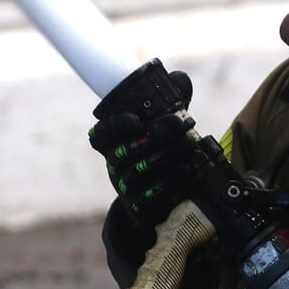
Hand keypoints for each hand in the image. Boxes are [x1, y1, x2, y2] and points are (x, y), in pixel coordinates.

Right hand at [88, 71, 196, 228]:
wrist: (166, 196)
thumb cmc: (162, 149)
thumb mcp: (163, 123)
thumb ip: (170, 99)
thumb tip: (179, 79)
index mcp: (113, 144)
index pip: (99, 135)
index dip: (114, 127)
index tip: (137, 120)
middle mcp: (115, 166)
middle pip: (123, 153)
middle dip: (155, 136)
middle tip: (180, 125)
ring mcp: (126, 189)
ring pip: (138, 173)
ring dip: (167, 156)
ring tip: (189, 144)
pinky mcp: (141, 209)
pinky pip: (151, 198)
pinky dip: (171, 182)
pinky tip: (188, 170)